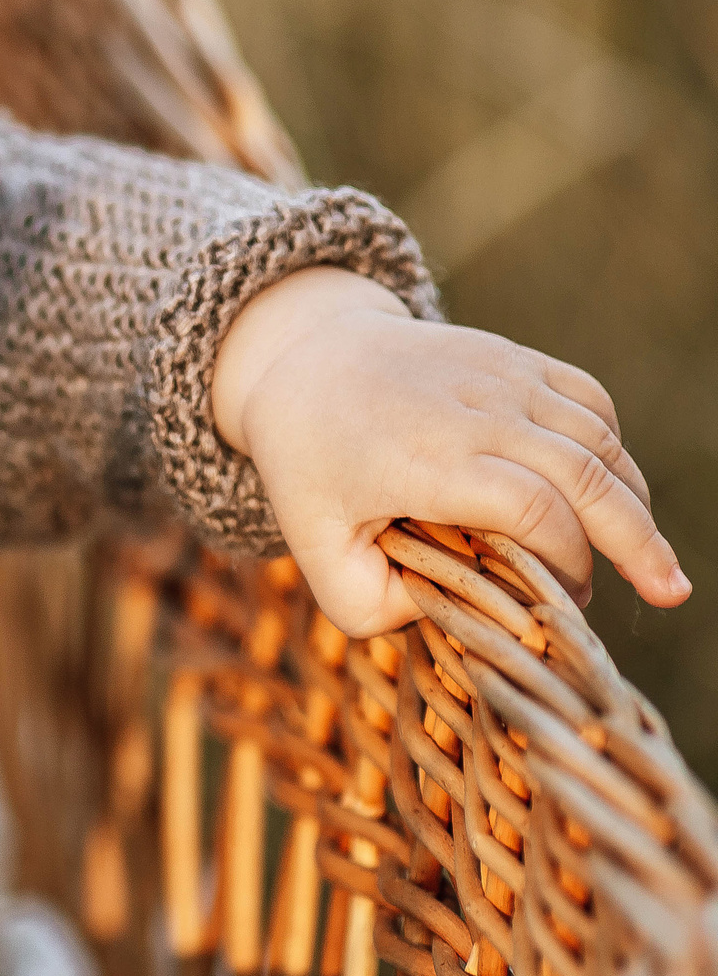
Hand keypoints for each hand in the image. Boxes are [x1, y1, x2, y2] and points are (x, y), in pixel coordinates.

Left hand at [211, 266, 689, 636]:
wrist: (305, 356)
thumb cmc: (311, 462)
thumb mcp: (312, 546)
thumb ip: (368, 605)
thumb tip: (451, 620)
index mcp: (427, 458)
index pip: (533, 510)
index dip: (565, 562)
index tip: (565, 603)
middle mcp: (474, 409)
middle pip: (586, 474)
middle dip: (637, 539)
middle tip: (669, 592)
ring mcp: (500, 374)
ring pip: (598, 437)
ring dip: (632, 500)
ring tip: (648, 556)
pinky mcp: (515, 356)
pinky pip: (589, 399)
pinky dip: (612, 447)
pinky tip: (612, 491)